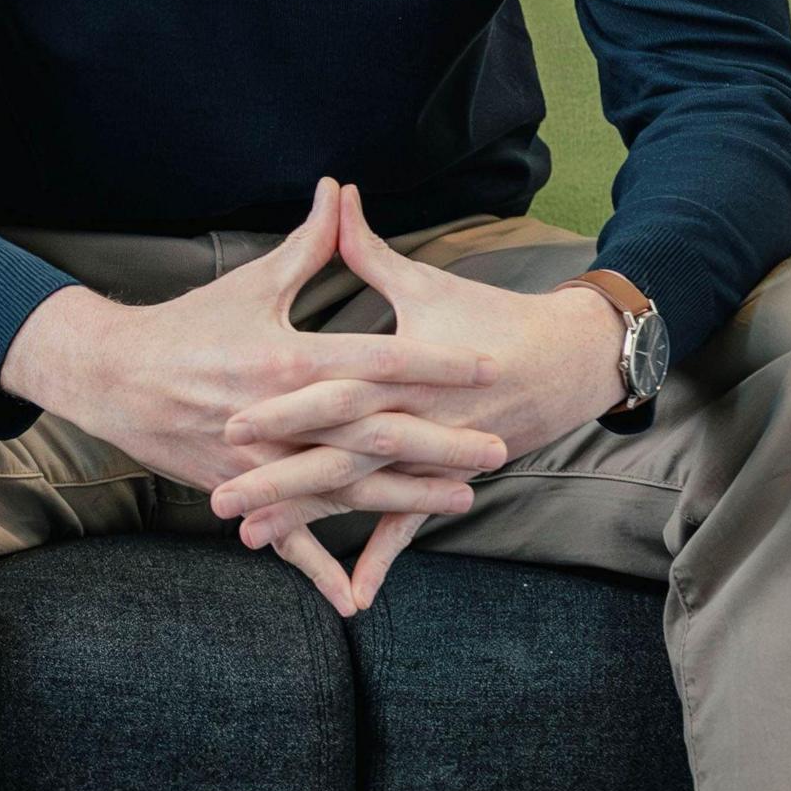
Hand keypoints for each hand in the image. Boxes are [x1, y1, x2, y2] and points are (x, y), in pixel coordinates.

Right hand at [0, 179, 504, 615]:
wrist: (108, 376)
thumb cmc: (184, 325)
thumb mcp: (248, 284)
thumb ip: (306, 245)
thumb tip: (337, 189)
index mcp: (283, 361)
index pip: (372, 363)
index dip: (432, 364)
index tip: (485, 365)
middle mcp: (275, 416)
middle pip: (371, 433)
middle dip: (438, 443)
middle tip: (498, 448)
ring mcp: (257, 461)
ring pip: (342, 487)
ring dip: (403, 497)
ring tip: (462, 499)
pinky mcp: (238, 490)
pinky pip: (285, 535)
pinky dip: (318, 567)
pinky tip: (356, 597)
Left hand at [212, 186, 628, 559]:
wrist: (571, 361)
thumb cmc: (489, 316)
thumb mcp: (423, 283)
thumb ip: (364, 248)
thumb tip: (335, 192)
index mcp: (405, 368)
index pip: (338, 390)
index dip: (288, 406)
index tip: (235, 420)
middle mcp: (416, 419)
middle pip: (340, 453)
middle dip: (279, 478)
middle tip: (220, 496)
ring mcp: (433, 457)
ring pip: (363, 495)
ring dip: (307, 520)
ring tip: (249, 536)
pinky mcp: (446, 481)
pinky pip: (406, 527)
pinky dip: (376, 558)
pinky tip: (347, 597)